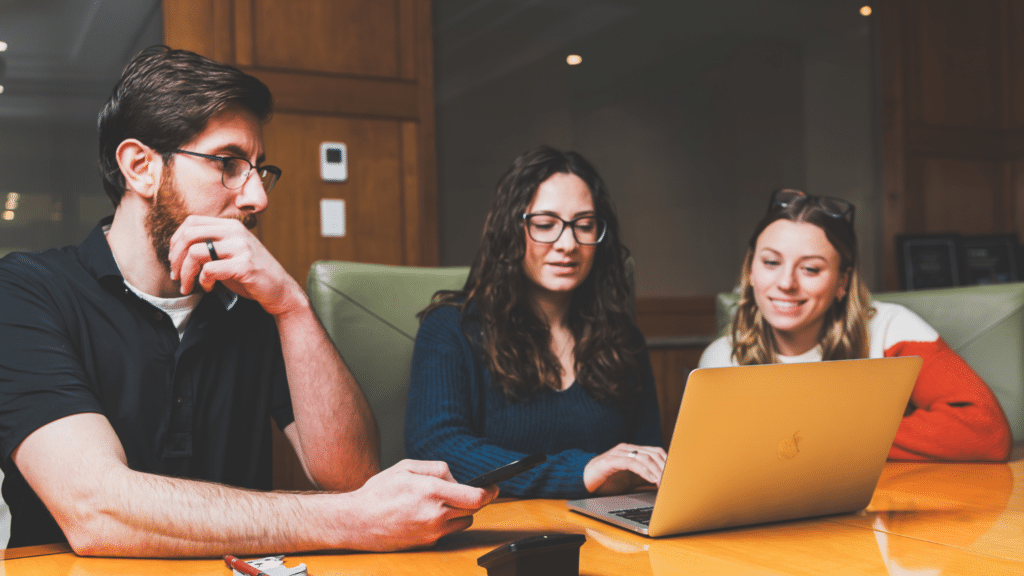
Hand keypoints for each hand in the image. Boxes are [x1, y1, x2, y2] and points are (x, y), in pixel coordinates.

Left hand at [167, 215, 304, 315]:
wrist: (279, 289)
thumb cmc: (250, 273)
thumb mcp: (229, 253)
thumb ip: (210, 245)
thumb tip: (177, 249)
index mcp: (231, 225)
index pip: (191, 222)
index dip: (176, 241)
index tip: (174, 260)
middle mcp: (236, 232)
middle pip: (189, 234)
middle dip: (176, 258)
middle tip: (176, 275)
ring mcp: (241, 247)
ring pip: (196, 252)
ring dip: (186, 273)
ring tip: (188, 285)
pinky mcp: (244, 266)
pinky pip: (210, 270)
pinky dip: (203, 281)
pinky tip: (209, 288)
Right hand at [338, 459, 497, 550]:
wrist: (356, 521)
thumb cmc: (379, 492)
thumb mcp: (407, 466)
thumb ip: (437, 468)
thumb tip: (456, 477)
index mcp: (431, 491)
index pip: (475, 496)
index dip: (490, 491)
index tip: (494, 486)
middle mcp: (434, 514)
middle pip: (473, 509)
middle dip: (474, 498)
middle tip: (464, 490)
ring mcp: (431, 532)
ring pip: (463, 521)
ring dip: (460, 511)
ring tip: (441, 501)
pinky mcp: (427, 543)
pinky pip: (448, 531)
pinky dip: (446, 521)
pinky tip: (430, 513)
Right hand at [583, 443, 666, 494]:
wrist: (583, 481)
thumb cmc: (607, 481)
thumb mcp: (631, 479)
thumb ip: (645, 477)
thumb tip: (664, 483)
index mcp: (633, 451)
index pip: (656, 452)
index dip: (668, 462)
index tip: (677, 474)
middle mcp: (627, 449)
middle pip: (654, 453)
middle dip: (665, 467)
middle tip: (673, 481)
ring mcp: (619, 453)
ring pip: (645, 458)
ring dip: (657, 471)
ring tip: (664, 483)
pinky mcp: (611, 461)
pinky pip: (632, 463)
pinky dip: (644, 471)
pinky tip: (651, 479)